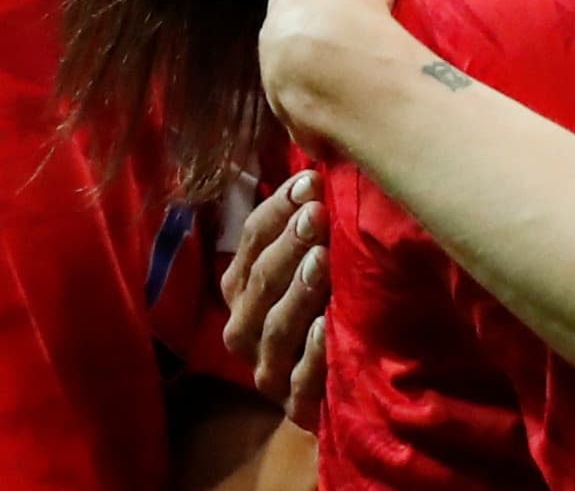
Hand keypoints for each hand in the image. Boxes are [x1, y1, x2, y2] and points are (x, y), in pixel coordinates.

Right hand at [220, 170, 331, 429]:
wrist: (333, 384)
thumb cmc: (322, 305)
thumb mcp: (306, 263)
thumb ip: (302, 224)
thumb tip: (320, 168)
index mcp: (241, 289)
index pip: (251, 240)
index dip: (279, 209)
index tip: (312, 180)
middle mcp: (245, 328)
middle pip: (261, 281)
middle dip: (289, 245)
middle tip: (317, 213)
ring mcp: (267, 369)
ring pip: (276, 327)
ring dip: (299, 291)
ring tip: (323, 258)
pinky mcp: (296, 405)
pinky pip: (299, 381)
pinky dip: (312, 355)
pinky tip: (326, 326)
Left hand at [259, 0, 405, 144]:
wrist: (331, 59)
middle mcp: (278, 21)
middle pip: (301, 8)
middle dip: (321, 7)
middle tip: (355, 11)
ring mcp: (282, 69)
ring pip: (302, 55)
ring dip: (321, 54)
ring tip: (352, 58)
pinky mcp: (298, 112)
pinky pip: (314, 100)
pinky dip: (328, 96)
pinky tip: (348, 98)